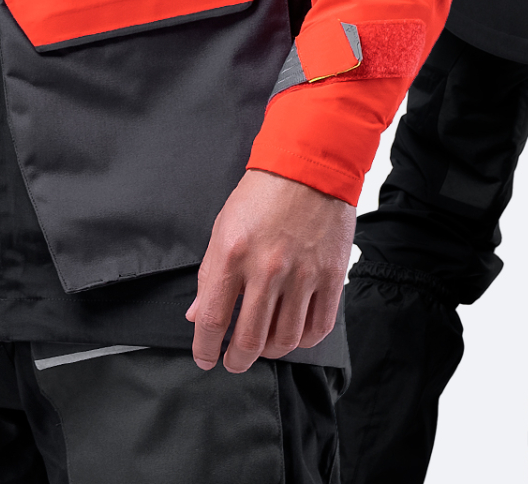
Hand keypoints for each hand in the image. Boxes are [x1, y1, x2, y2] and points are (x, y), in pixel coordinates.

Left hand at [186, 169, 355, 372]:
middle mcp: (267, 268)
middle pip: (249, 339)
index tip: (204, 357)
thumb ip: (209, 274)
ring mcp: (302, 274)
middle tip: (233, 361)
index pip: (213, 319)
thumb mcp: (224, 227)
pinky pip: (317, 327)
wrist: (309, 166)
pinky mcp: (330, 275)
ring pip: (284, 340)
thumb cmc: (263, 194)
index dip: (204, 348)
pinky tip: (292, 334)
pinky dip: (302, 340)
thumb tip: (197, 314)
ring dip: (269, 352)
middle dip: (237, 360)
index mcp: (233, 254)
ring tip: (263, 345)